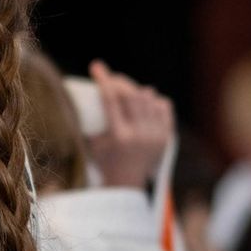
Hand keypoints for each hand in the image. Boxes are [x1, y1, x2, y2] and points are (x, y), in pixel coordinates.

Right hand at [86, 60, 173, 189]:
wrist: (127, 183)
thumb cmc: (103, 161)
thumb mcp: (93, 141)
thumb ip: (93, 119)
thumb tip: (84, 93)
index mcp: (119, 136)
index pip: (111, 99)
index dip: (103, 79)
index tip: (96, 66)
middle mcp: (140, 135)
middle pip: (132, 94)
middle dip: (120, 82)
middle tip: (111, 79)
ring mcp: (157, 135)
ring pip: (149, 98)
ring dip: (137, 91)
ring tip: (127, 93)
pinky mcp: (167, 136)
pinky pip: (164, 107)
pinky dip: (154, 101)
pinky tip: (146, 102)